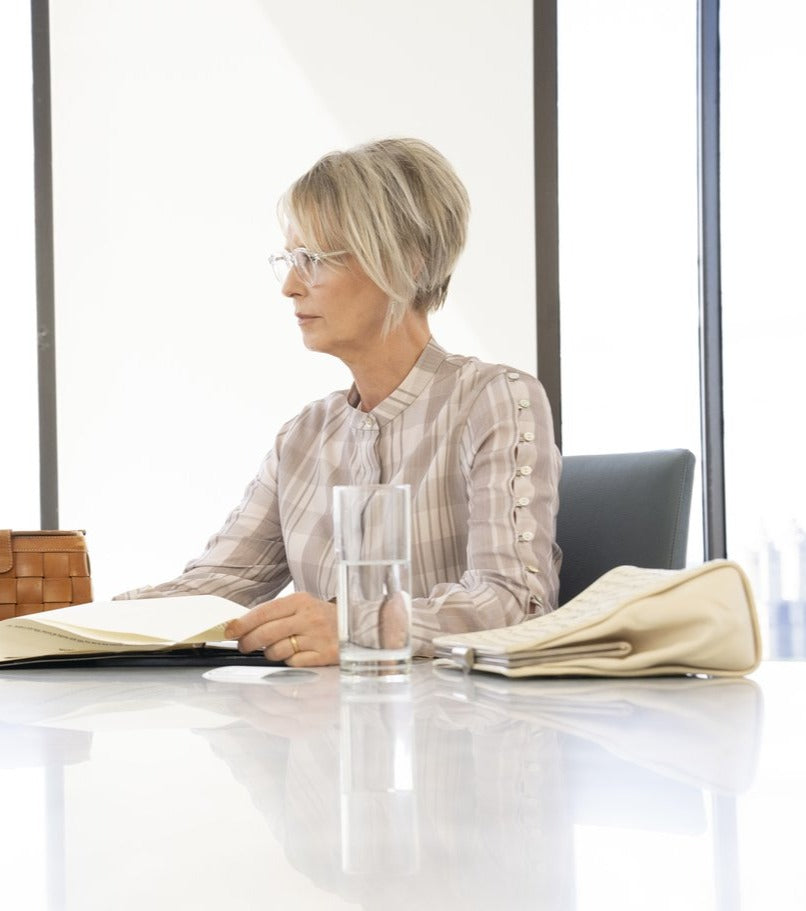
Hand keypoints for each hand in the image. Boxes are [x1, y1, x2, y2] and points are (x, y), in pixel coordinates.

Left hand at [224, 592, 338, 666]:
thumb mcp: (302, 607)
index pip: (263, 612)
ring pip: (277, 651)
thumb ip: (275, 615)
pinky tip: (298, 655)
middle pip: (266, 633)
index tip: (229, 631)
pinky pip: (293, 663)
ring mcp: (318, 637)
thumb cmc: (322, 619)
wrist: (358, 627)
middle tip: (244, 646)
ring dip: (272, 654)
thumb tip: (241, 626)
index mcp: (300, 601)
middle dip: (248, 642)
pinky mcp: (325, 655)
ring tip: (280, 649)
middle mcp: (309, 617)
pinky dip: (290, 662)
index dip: (242, 623)